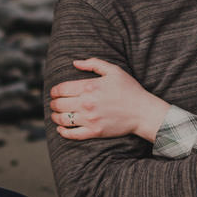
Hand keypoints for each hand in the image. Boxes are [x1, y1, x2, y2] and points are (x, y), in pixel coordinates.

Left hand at [49, 58, 169, 141]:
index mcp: (89, 86)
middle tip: (54, 103)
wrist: (142, 112)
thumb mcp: (114, 71)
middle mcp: (87, 103)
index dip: (54, 91)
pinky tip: (60, 129)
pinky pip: (72, 134)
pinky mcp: (94, 132)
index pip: (61, 89)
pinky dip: (63, 132)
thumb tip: (75, 63)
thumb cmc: (130, 90)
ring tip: (55, 115)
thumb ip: (93, 63)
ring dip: (55, 117)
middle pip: (59, 104)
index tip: (54, 93)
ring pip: (63, 119)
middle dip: (53, 103)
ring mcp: (90, 119)